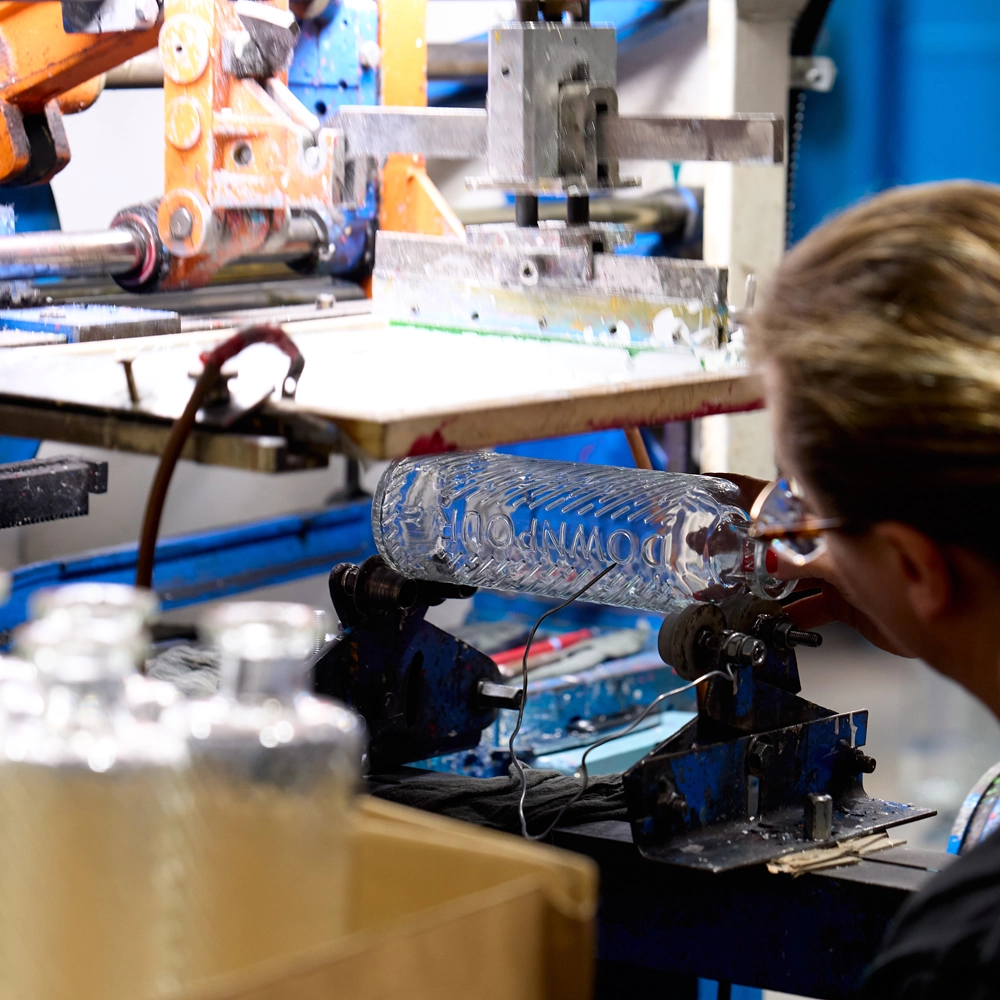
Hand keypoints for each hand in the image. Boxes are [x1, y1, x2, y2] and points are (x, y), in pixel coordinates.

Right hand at [705, 472, 914, 657]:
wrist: (941, 615)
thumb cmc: (901, 569)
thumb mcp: (839, 558)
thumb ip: (797, 560)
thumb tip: (764, 562)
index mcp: (827, 516)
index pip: (775, 494)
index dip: (741, 490)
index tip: (709, 487)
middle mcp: (829, 540)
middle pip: (775, 539)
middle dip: (739, 546)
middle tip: (705, 549)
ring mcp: (837, 570)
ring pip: (786, 576)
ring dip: (758, 587)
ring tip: (725, 593)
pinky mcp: (845, 601)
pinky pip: (806, 608)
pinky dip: (786, 617)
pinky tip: (767, 623)